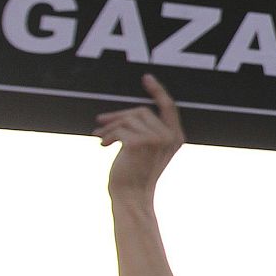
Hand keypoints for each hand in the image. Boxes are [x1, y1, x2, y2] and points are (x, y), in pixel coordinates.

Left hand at [96, 74, 184, 196]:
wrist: (131, 197)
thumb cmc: (135, 176)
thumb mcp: (145, 151)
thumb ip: (143, 132)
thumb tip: (116, 116)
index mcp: (176, 138)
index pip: (168, 107)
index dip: (158, 91)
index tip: (147, 78)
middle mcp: (170, 137)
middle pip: (142, 111)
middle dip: (118, 117)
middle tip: (100, 124)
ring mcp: (157, 139)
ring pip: (128, 119)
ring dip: (110, 128)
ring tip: (101, 139)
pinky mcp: (141, 143)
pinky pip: (119, 129)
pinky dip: (107, 136)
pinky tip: (103, 146)